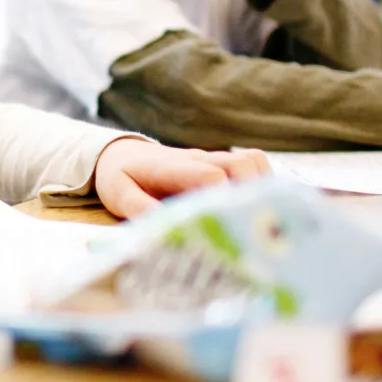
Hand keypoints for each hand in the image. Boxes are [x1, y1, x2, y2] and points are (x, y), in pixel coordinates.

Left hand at [94, 138, 271, 218]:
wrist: (120, 154)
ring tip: (257, 219)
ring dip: (262, 187)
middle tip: (251, 227)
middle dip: (253, 193)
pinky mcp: (220, 164)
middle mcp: (198, 159)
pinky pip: (252, 165)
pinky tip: (255, 210)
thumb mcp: (120, 195)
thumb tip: (167, 226)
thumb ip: (141, 209)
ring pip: (253, 161)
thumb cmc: (121, 177)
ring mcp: (212, 159)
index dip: (224, 198)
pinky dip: (262, 184)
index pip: (211, 175)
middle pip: (243, 164)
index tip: (228, 225)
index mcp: (173, 168)